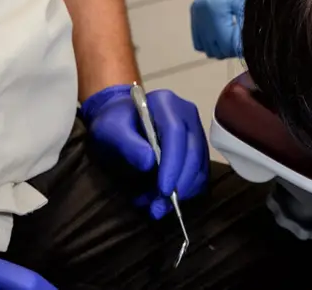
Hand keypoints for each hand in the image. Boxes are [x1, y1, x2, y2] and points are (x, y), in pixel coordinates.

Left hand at [78, 85, 207, 217]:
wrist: (121, 121)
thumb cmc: (115, 123)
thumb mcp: (111, 130)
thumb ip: (127, 144)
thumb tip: (149, 163)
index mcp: (166, 103)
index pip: (176, 132)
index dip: (173, 162)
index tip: (163, 189)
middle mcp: (186, 114)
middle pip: (194, 150)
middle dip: (179, 183)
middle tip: (158, 208)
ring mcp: (195, 130)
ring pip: (200, 165)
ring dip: (182, 191)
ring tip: (156, 207)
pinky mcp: (197, 148)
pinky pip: (200, 173)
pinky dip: (186, 191)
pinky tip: (164, 201)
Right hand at [190, 0, 279, 57]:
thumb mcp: (253, 6)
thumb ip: (247, 32)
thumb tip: (248, 54)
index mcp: (216, 8)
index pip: (227, 45)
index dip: (242, 49)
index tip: (254, 44)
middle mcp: (201, 11)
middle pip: (215, 49)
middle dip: (232, 48)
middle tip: (248, 40)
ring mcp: (196, 11)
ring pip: (207, 46)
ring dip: (222, 46)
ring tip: (238, 35)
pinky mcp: (195, 11)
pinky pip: (200, 39)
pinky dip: (213, 40)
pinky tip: (227, 31)